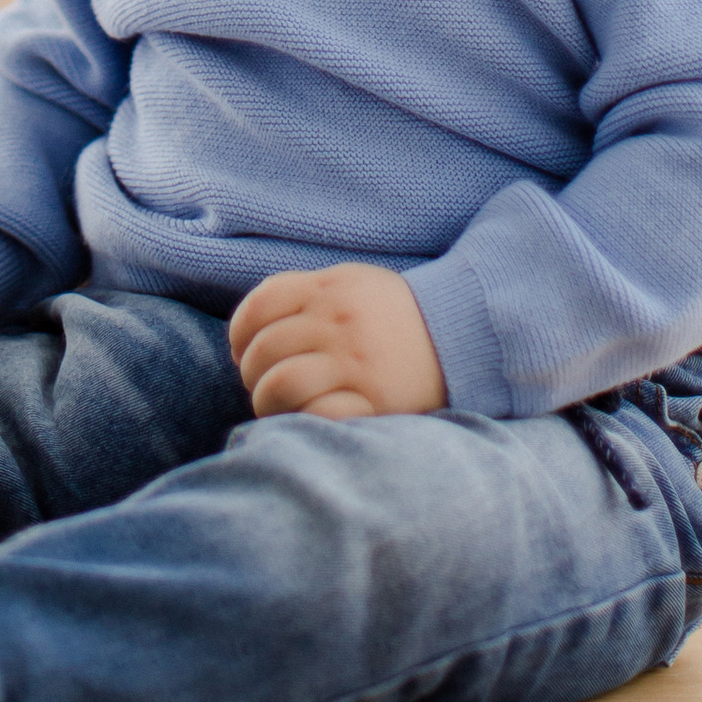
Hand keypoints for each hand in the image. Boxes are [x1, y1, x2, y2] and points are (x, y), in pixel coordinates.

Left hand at [230, 261, 446, 419]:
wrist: (461, 335)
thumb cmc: (394, 314)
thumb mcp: (351, 283)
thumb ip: (305, 293)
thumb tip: (252, 327)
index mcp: (329, 288)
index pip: (259, 306)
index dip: (240, 334)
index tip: (243, 354)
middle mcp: (337, 322)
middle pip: (264, 349)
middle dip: (252, 373)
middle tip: (261, 385)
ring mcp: (354, 362)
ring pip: (280, 383)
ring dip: (267, 401)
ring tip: (276, 407)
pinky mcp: (373, 399)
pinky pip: (317, 413)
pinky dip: (301, 418)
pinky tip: (305, 418)